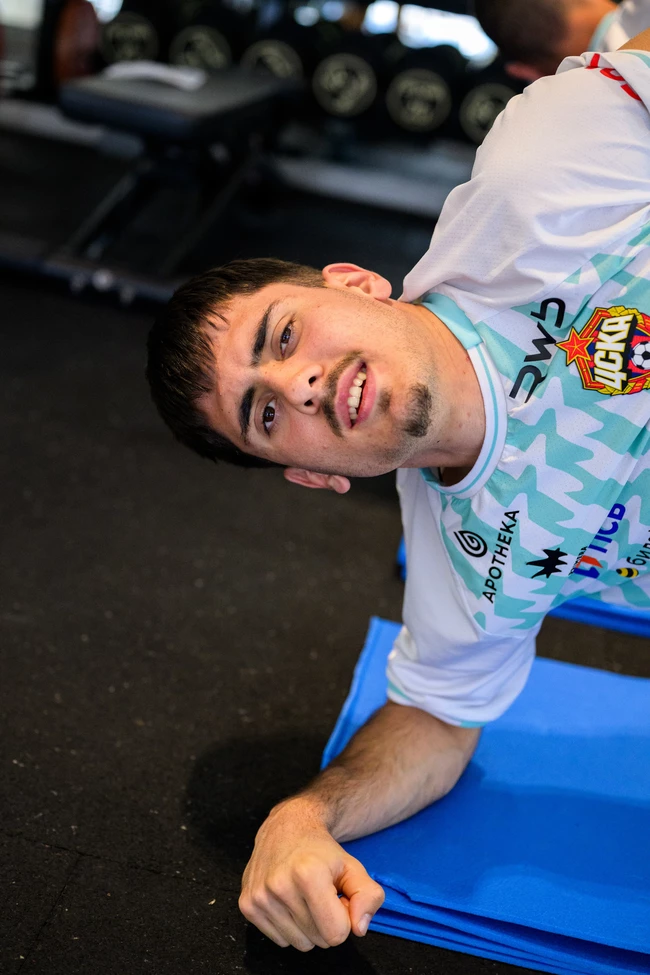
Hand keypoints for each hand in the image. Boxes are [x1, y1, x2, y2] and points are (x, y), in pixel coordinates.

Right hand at [239, 798, 384, 950]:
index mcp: (308, 874)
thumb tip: (359, 928)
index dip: (343, 917)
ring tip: (305, 897)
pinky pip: (279, 940)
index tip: (337, 897)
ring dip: (307, 926)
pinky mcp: (247, 904)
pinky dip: (289, 926)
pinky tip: (289, 901)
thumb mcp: (353, 867)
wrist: (286, 827)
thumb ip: (368, 896)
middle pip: (318, 940)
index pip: (336, 933)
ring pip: (299, 944)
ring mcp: (260, 896)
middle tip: (321, 895)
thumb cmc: (321, 851)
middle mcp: (279, 885)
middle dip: (326, 922)